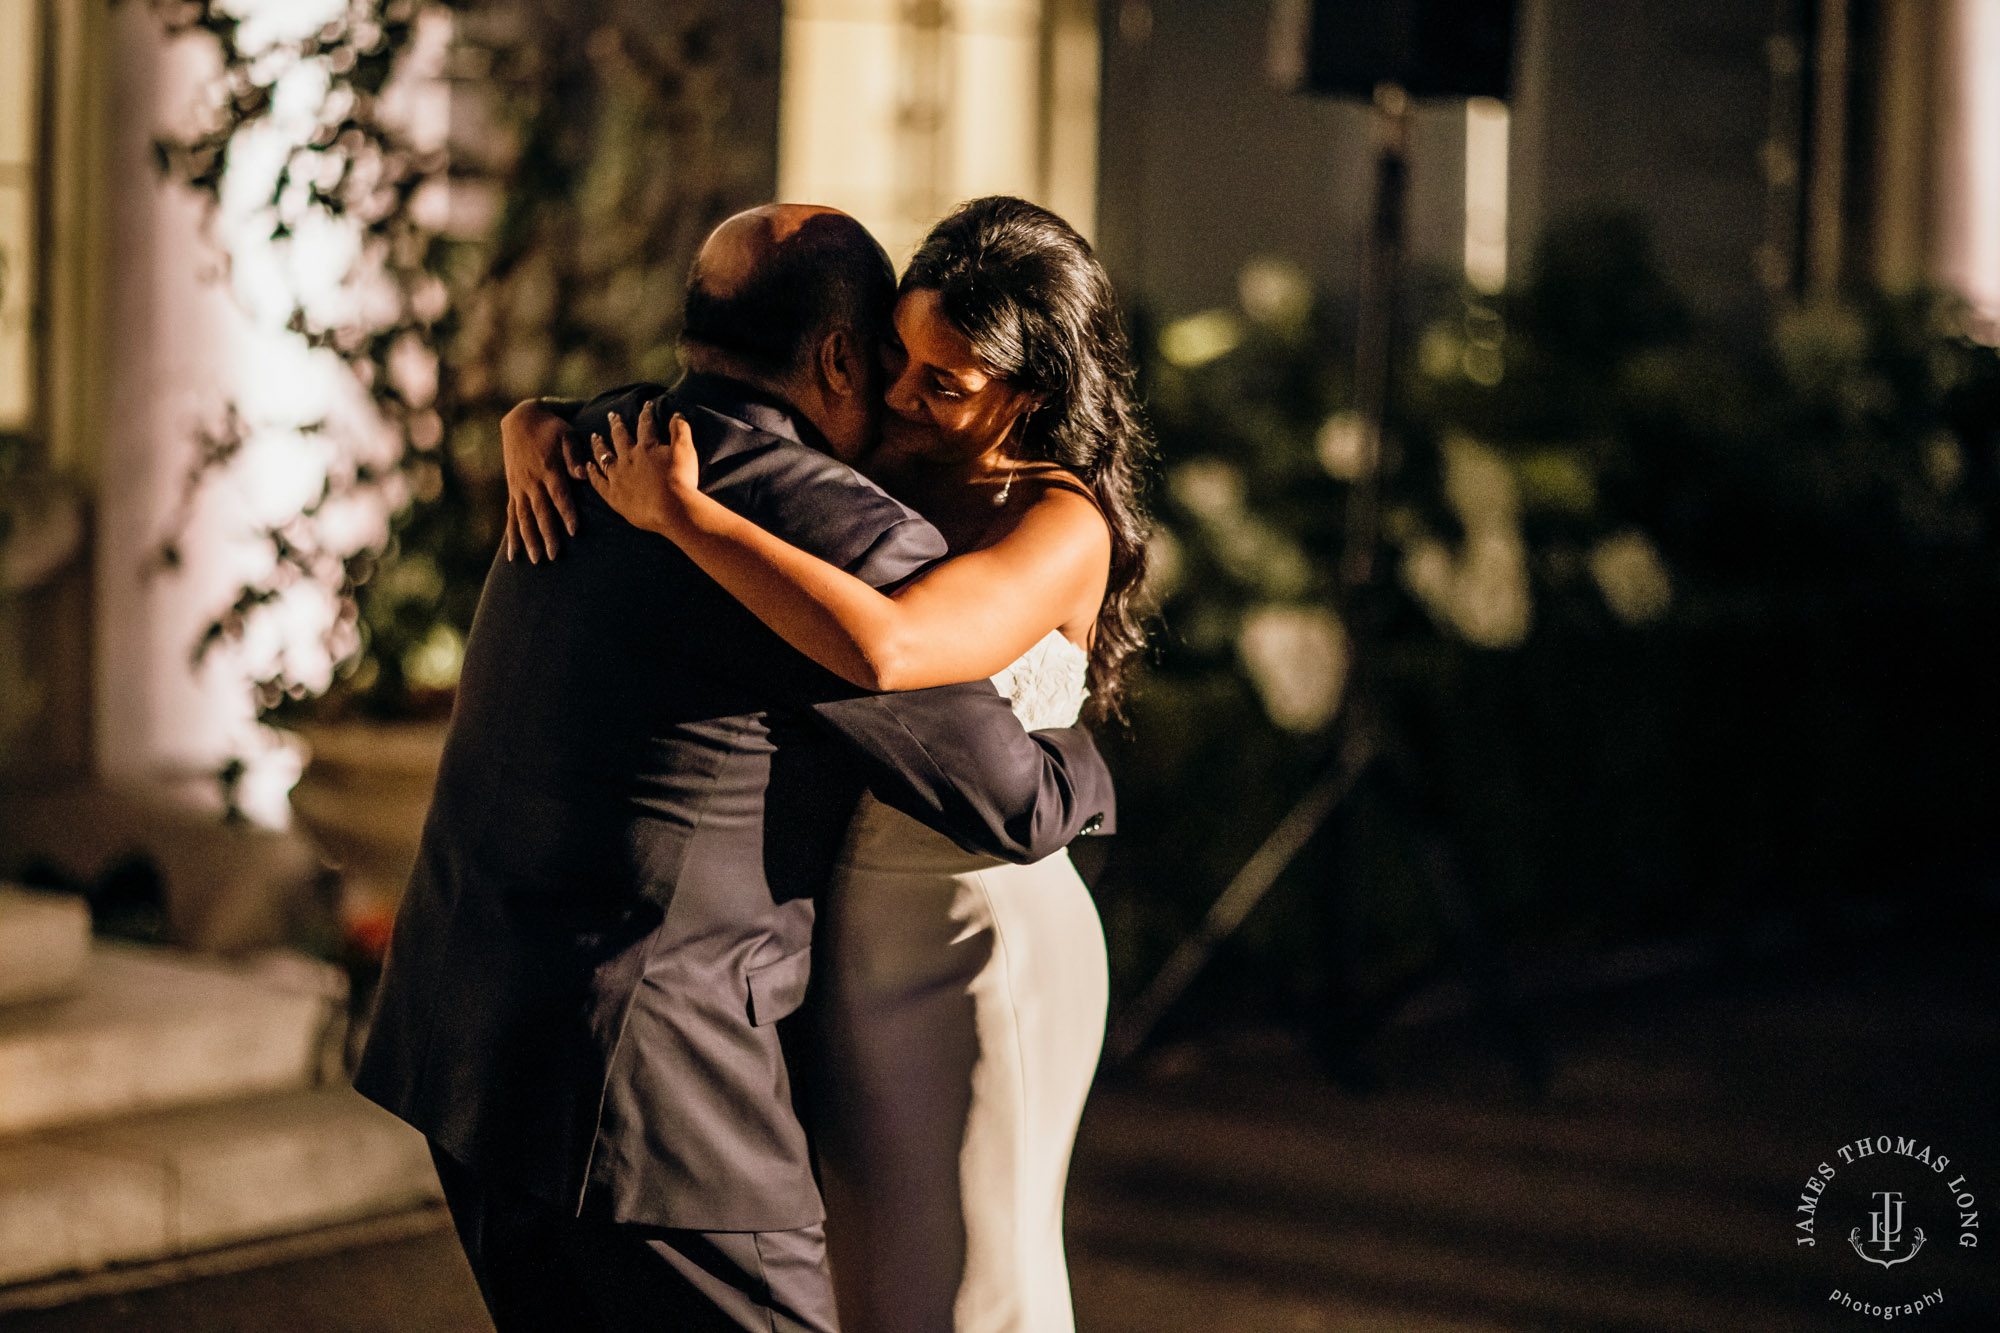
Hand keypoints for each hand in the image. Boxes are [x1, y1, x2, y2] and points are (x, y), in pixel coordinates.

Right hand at [501, 399, 586, 561]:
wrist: (521, 419)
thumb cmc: (551, 428)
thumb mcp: (566, 434)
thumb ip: (574, 456)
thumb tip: (583, 474)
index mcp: (549, 469)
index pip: (559, 495)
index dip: (567, 513)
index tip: (574, 531)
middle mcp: (532, 481)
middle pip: (541, 512)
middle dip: (547, 534)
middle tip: (554, 555)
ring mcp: (520, 487)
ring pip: (524, 518)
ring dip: (529, 540)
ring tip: (534, 560)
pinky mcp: (512, 490)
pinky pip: (511, 515)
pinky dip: (511, 535)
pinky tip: (512, 554)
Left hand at [585, 400, 701, 537]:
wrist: (673, 510)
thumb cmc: (682, 480)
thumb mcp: (686, 450)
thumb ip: (681, 430)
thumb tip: (676, 414)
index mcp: (646, 447)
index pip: (645, 425)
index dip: (646, 413)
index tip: (646, 405)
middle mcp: (628, 458)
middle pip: (619, 437)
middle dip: (616, 424)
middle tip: (612, 415)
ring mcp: (618, 477)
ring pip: (604, 456)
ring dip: (599, 445)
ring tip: (595, 437)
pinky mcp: (614, 495)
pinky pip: (598, 482)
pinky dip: (592, 473)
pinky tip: (589, 466)